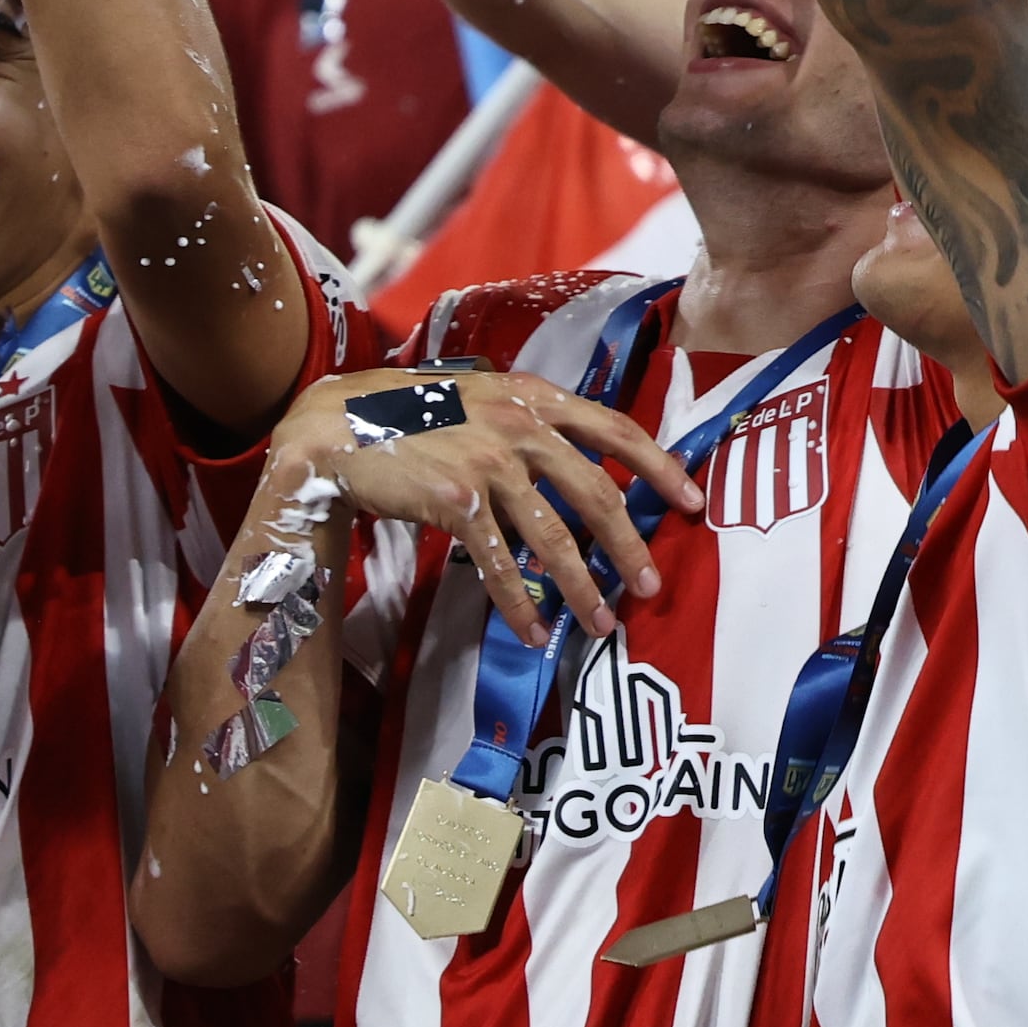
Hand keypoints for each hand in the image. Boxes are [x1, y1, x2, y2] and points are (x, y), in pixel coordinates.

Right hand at [275, 365, 702, 644]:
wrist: (335, 426)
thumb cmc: (405, 414)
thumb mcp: (476, 396)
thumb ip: (525, 418)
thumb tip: (574, 459)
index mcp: (531, 396)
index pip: (615, 428)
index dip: (660, 466)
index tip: (692, 501)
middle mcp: (517, 425)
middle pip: (596, 492)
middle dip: (628, 546)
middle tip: (651, 585)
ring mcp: (486, 463)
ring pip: (553, 537)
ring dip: (582, 587)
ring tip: (603, 622)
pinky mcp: (456, 502)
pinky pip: (499, 563)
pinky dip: (518, 603)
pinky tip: (532, 630)